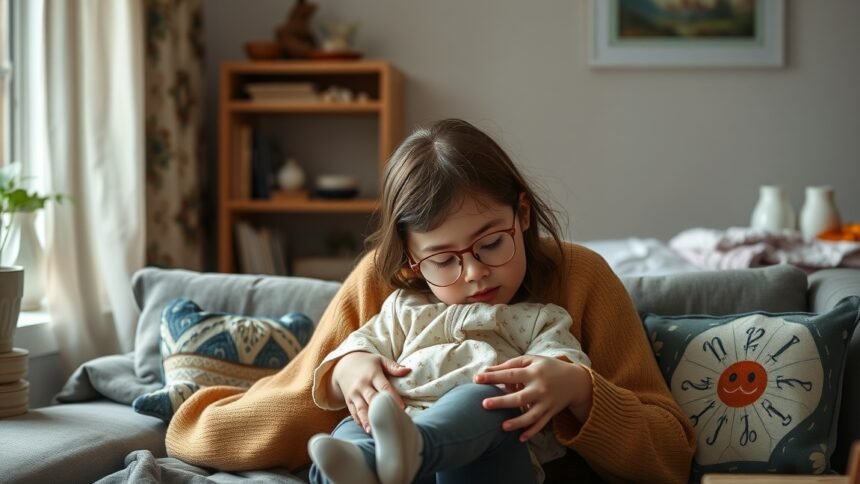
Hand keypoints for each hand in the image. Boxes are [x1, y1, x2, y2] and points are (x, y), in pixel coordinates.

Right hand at [331, 351, 410, 432]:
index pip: (384, 387)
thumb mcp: (379, 360)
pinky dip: (360, 421)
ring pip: (361, 409)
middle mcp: (362, 385)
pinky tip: (366, 429)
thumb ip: (393, 366)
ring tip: (375, 431)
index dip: (392, 397)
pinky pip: (353, 413)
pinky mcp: (348, 401)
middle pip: (372, 399)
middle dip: (381, 411)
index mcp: (373, 374)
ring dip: (368, 420)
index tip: (402, 407)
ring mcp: (354, 394)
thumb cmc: (367, 363)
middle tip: (392, 422)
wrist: (343, 365)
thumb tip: (408, 370)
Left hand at [474, 355, 592, 441]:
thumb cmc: (547, 368)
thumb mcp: (532, 360)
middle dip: (502, 402)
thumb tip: (488, 370)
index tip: (477, 379)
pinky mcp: (551, 413)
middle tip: (484, 404)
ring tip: (502, 426)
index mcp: (533, 372)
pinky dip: (532, 432)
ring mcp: (546, 402)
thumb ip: (510, 364)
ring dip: (517, 422)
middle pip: (520, 397)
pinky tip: (520, 439)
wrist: (575, 381)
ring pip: (531, 415)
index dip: (493, 377)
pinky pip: (541, 424)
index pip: (510, 374)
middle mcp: (540, 388)